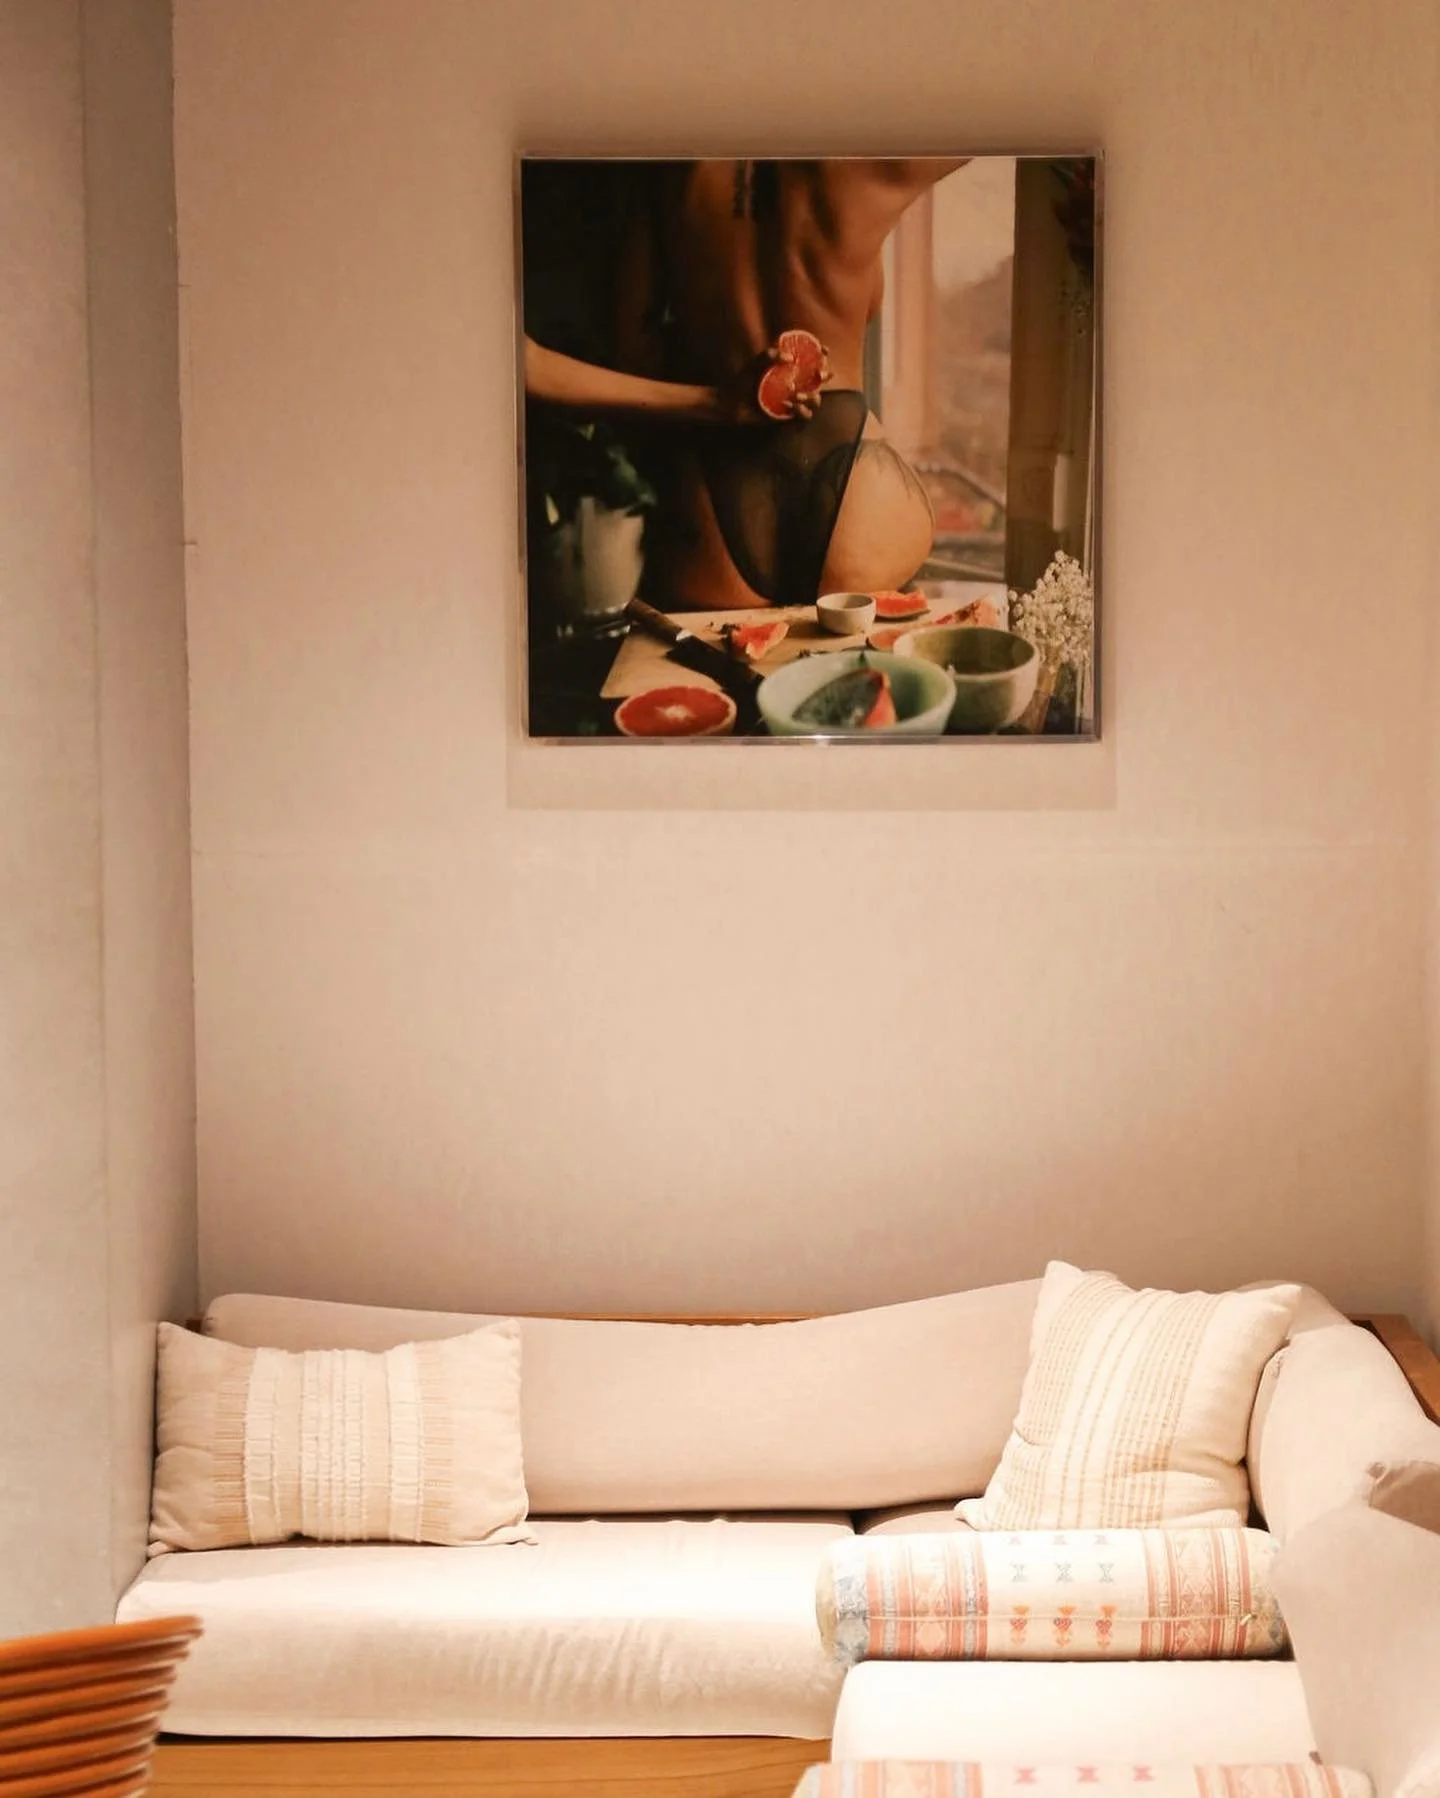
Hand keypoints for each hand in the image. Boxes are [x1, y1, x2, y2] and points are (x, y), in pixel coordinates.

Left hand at [711, 340, 833, 425]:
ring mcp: (794, 400)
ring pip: (816, 398)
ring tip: (798, 396)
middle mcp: (795, 384)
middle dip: (825, 374)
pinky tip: (792, 407)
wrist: (731, 405)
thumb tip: (789, 356)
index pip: (811, 359)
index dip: (821, 354)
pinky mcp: (789, 416)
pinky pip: (805, 415)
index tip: (823, 351)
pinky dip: (802, 411)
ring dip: (813, 396)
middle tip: (819, 374)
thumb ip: (768, 356)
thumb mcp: (754, 365)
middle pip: (820, 379)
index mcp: (789, 369)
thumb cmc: (741, 382)